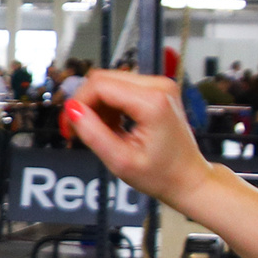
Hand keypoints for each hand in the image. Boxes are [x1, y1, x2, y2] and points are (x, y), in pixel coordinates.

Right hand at [67, 68, 214, 208]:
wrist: (188, 178)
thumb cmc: (160, 175)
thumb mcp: (120, 161)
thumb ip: (93, 134)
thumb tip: (71, 109)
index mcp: (152, 102)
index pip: (100, 85)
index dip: (78, 103)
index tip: (69, 126)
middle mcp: (158, 85)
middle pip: (103, 79)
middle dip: (86, 103)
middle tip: (80, 130)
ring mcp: (159, 84)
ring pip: (109, 82)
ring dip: (97, 105)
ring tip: (102, 132)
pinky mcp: (157, 88)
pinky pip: (120, 86)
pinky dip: (109, 104)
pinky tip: (113, 125)